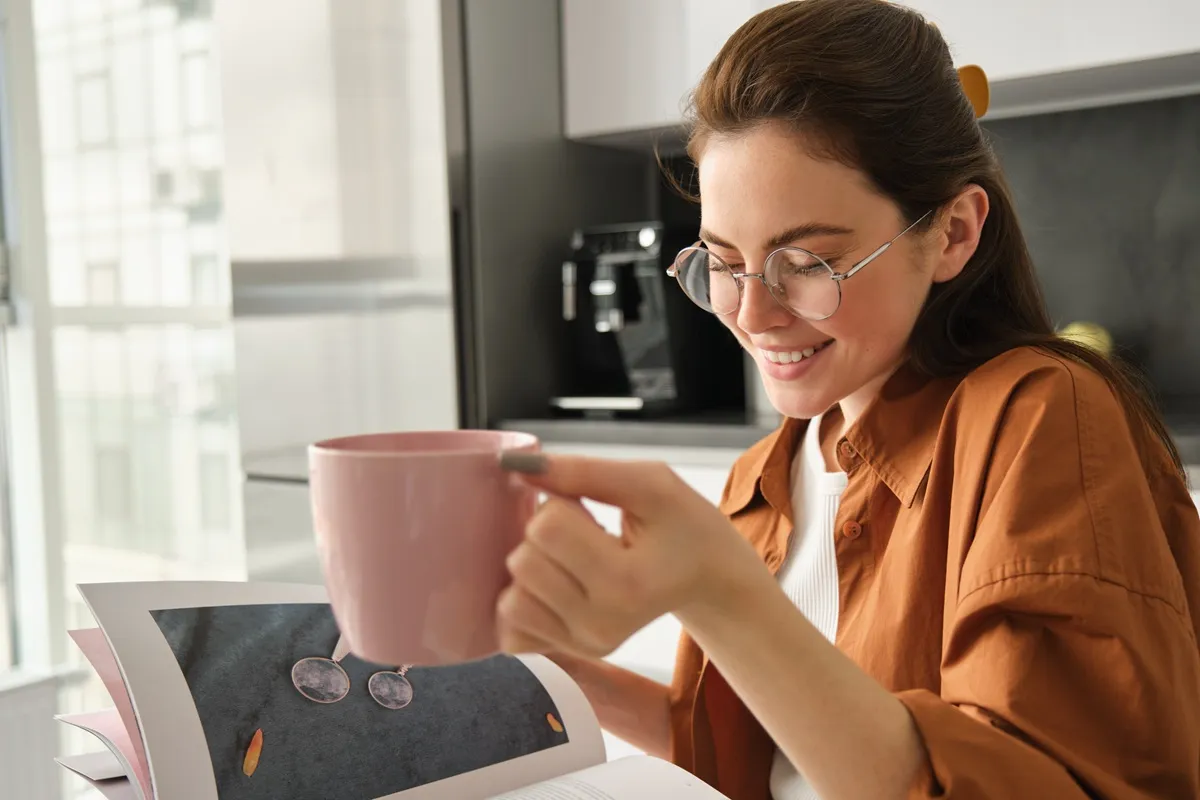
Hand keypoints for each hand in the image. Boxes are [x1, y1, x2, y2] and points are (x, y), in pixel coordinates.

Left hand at [494, 452, 764, 658]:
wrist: (707, 576)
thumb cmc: (682, 524)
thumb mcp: (650, 483)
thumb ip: (583, 471)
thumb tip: (517, 466)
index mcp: (628, 583)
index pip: (547, 527)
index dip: (561, 503)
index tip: (590, 509)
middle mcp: (603, 625)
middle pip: (523, 562)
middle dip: (543, 535)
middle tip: (584, 534)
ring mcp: (586, 646)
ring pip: (510, 600)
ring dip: (533, 568)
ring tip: (574, 561)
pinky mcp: (572, 655)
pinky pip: (512, 633)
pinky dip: (526, 605)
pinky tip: (556, 588)